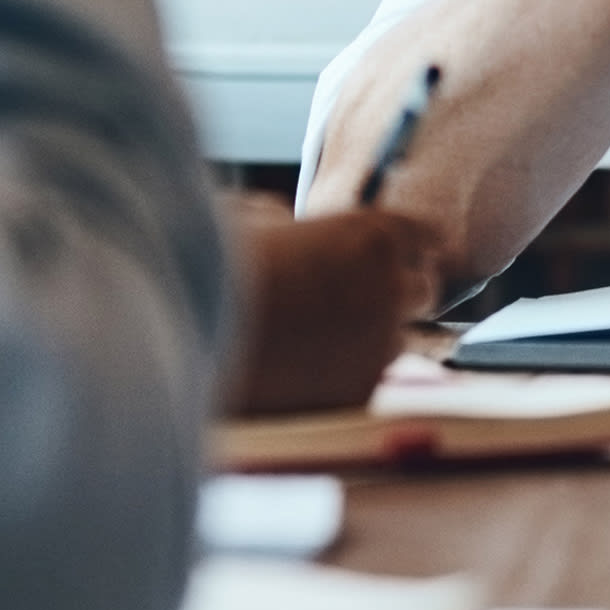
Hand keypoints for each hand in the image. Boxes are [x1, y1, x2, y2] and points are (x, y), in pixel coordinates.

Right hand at [222, 202, 441, 416]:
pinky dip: (342, 378)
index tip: (387, 257)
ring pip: (395, 342)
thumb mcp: (254, 215)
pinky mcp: (357, 394)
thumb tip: (286, 222)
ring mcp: (379, 346)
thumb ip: (292, 217)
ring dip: (368, 340)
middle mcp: (390, 290)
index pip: (422, 238)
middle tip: (356, 301)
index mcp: (373, 235)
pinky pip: (364, 382)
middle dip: (396, 295)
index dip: (401, 249)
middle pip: (422, 292)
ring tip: (315, 339)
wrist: (187, 334)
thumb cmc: (214, 266)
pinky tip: (301, 370)